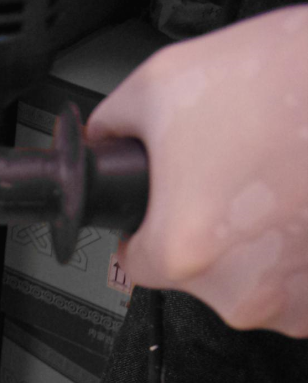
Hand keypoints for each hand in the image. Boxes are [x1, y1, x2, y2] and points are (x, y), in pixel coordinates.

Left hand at [88, 5, 307, 337]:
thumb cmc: (291, 80)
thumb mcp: (165, 84)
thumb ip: (112, 129)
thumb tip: (95, 147)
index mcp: (181, 251)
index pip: (135, 262)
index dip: (148, 225)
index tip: (172, 203)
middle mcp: (236, 293)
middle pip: (195, 273)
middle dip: (210, 226)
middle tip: (241, 171)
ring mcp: (294, 302)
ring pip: (250, 281)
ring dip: (258, 243)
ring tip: (282, 181)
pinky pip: (299, 287)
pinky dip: (299, 253)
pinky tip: (304, 205)